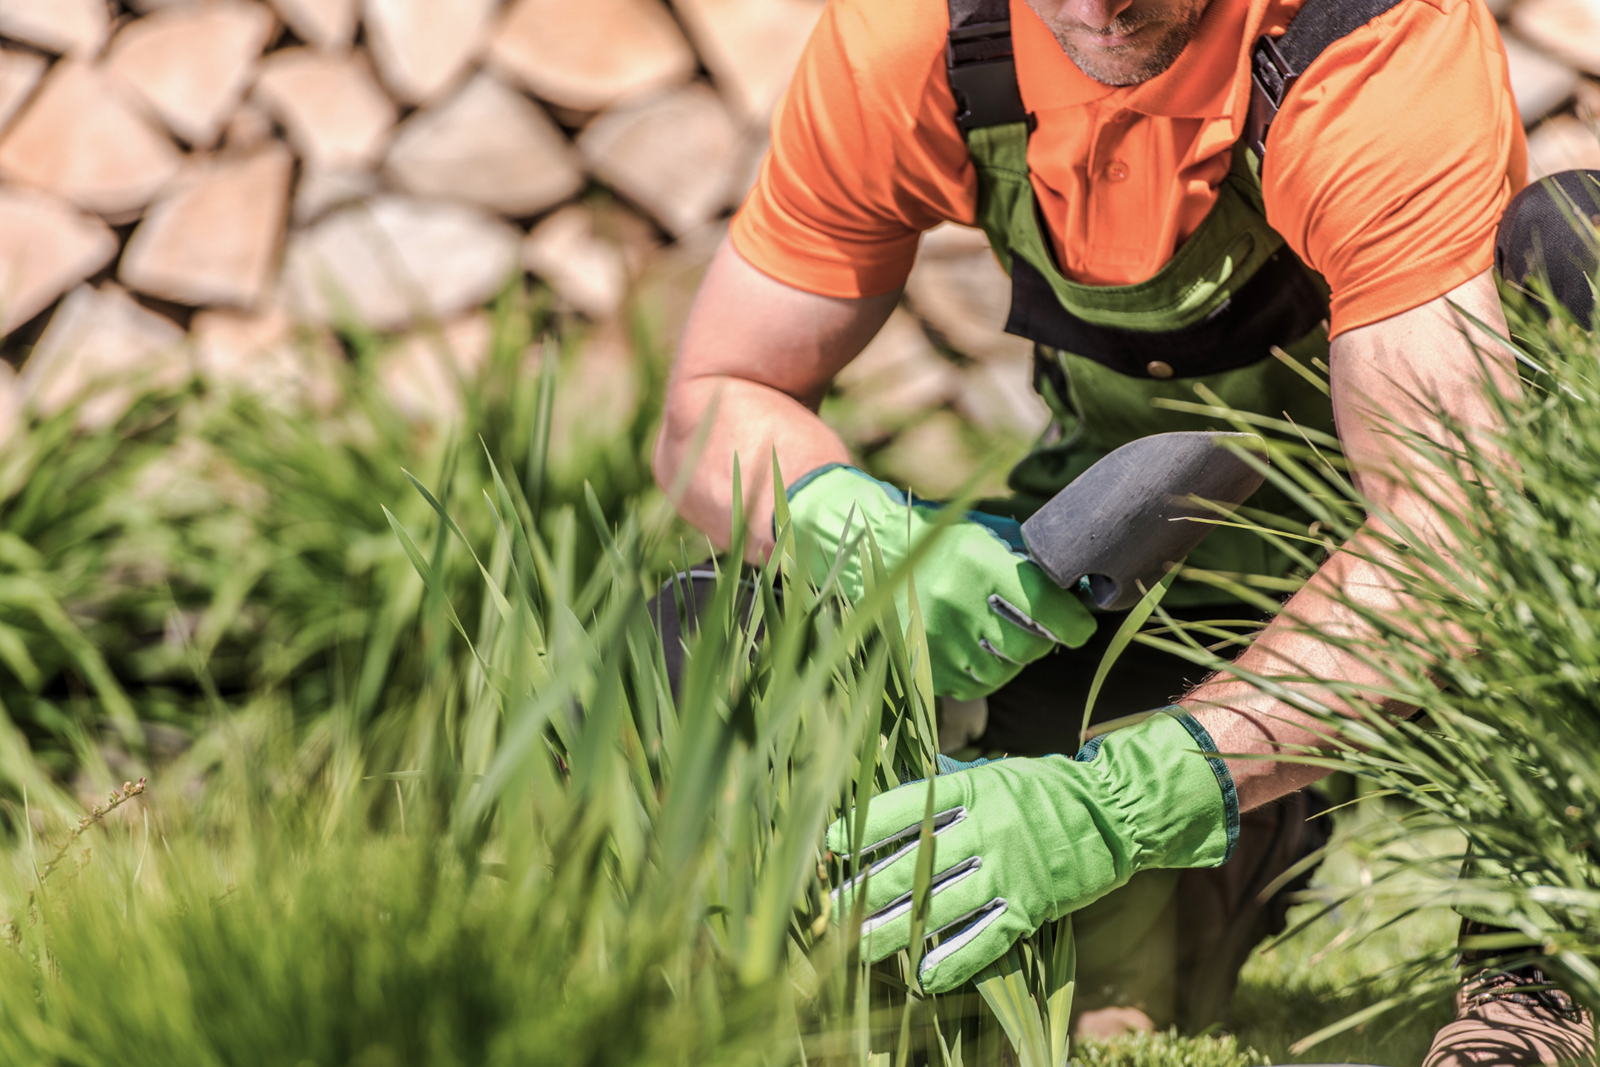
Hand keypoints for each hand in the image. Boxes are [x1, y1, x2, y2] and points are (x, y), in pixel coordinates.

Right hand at [786, 465, 1094, 698]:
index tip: (1082, 624)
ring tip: (1003, 636)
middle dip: (1045, 641)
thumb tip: (1078, 587)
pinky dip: (984, 674)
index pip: (1048, 609)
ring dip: (1013, 659)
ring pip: (1002, 671)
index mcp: (979, 565)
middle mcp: (957, 604)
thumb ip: (1027, 562)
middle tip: (1043, 630)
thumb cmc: (938, 540)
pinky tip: (977, 651)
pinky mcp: (921, 663)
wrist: (871, 553)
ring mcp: (936, 638)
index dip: (1075, 623)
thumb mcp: (983, 537)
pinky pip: (972, 686)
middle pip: (1028, 647)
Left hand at [826, 710, 1236, 992]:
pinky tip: (924, 978)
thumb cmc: (1043, 790)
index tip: (832, 844)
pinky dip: (955, 960)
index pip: (907, 809)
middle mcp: (986, 828)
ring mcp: (1009, 870)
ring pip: (941, 906)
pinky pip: (986, 938)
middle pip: (914, 865)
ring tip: (858, 946)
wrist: (1114, 812)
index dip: (865, 829)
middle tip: (833, 907)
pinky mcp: (1032, 905)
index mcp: (973, 788)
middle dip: (868, 888)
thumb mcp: (994, 771)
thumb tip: (892, 779)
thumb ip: (948, 783)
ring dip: (895, 930)